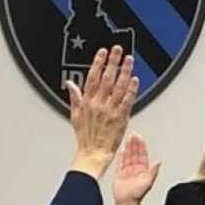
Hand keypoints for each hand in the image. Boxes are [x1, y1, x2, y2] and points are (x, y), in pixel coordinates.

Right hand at [67, 46, 138, 179]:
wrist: (93, 155)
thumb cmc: (85, 139)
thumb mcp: (75, 116)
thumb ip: (74, 97)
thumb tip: (70, 84)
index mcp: (87, 103)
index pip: (92, 78)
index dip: (98, 63)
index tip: (103, 52)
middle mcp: (98, 104)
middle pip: (106, 78)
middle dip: (112, 62)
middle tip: (118, 49)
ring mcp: (110, 111)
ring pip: (118, 87)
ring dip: (124, 71)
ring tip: (129, 60)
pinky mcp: (120, 119)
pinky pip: (127, 101)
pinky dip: (131, 90)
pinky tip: (134, 80)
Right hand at [113, 133, 159, 204]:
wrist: (126, 202)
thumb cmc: (138, 194)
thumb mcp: (149, 181)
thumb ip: (153, 170)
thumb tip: (159, 162)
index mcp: (143, 170)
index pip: (142, 155)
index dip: (141, 146)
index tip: (140, 138)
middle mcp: (135, 169)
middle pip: (135, 153)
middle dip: (134, 144)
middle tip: (133, 135)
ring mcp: (127, 171)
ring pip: (128, 156)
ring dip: (128, 147)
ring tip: (128, 139)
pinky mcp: (119, 174)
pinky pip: (120, 163)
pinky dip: (121, 156)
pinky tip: (122, 150)